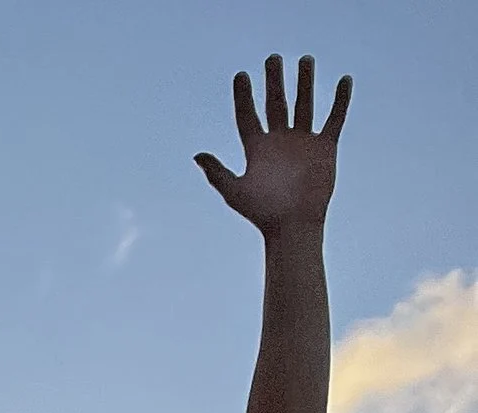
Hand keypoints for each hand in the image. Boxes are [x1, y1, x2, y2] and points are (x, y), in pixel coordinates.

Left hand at [197, 54, 349, 233]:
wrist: (293, 227)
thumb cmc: (262, 214)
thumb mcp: (235, 191)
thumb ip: (217, 172)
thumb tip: (197, 155)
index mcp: (257, 150)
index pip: (247, 116)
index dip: (243, 97)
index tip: (240, 75)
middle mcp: (279, 141)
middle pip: (275, 104)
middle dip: (274, 81)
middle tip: (272, 58)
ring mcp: (302, 142)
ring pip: (304, 104)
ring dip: (304, 82)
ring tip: (305, 59)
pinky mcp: (325, 147)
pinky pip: (334, 118)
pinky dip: (340, 100)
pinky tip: (344, 80)